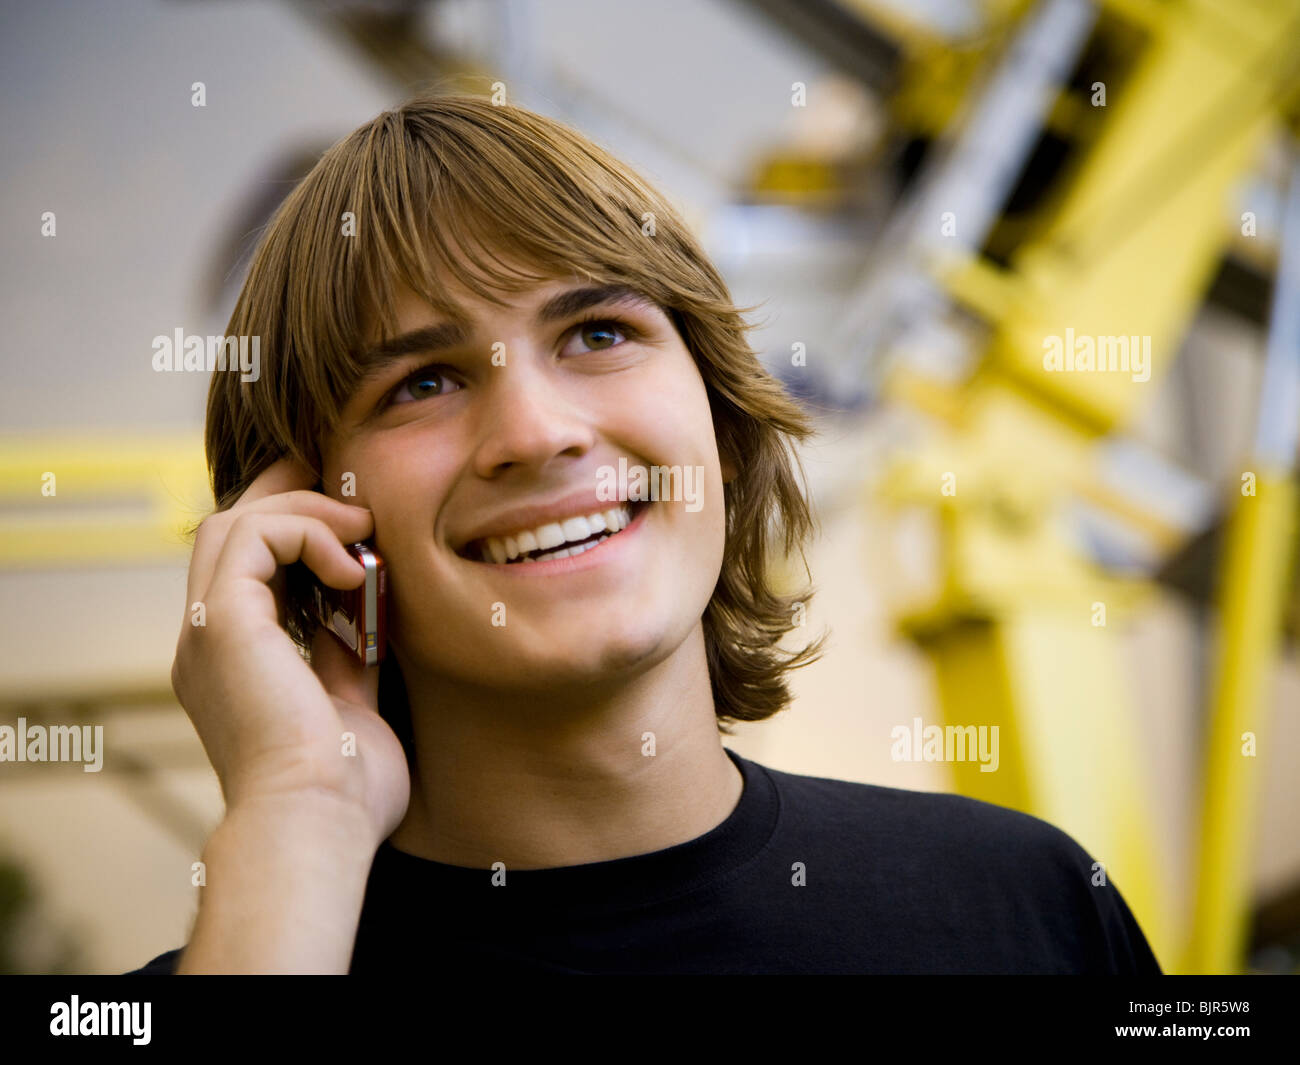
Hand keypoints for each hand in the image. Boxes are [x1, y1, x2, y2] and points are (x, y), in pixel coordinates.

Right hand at [170, 455, 409, 847]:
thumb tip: (369, 613)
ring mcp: (204, 632)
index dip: (295, 532)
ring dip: (305, 512)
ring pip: (232, 522)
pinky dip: (307, 533)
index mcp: (232, 666)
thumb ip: (349, 655)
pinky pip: (253, 535)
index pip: (246, 570)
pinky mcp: (221, 623)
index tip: (356, 523)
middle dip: (291, 499)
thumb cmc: (345, 792)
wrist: (317, 826)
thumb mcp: (351, 705)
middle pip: (228, 532)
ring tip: (364, 528)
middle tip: (357, 500)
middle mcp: (206, 644)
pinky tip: (353, 567)